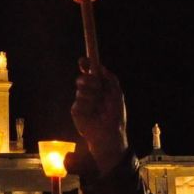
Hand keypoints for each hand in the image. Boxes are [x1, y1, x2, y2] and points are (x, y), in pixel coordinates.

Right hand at [71, 58, 128, 173]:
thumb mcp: (117, 93)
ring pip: (81, 89)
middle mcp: (89, 92)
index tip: (83, 61)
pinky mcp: (76, 110)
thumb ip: (110, 79)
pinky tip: (92, 113)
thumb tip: (101, 67)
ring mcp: (81, 101)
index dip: (85, 65)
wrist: (109, 132)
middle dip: (89, 80)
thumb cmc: (115, 115)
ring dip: (92, 95)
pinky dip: (88, 105)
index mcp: (98, 87)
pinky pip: (79, 101)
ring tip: (99, 106)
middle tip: (97, 86)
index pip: (88, 73)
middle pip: (82, 78)